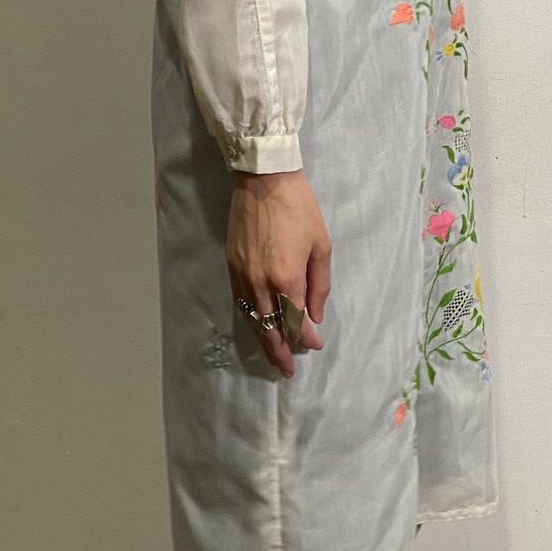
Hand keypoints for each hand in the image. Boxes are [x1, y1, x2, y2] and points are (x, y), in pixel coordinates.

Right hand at [226, 168, 331, 377]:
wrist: (263, 180)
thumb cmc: (299, 208)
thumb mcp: (321, 245)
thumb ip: (320, 284)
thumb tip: (315, 315)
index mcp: (286, 278)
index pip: (294, 320)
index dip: (304, 337)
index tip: (314, 344)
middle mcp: (260, 282)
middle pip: (268, 327)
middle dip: (278, 351)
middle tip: (285, 370)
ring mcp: (241, 274)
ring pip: (251, 317)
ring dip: (261, 338)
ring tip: (271, 354)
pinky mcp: (230, 264)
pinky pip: (239, 300)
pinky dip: (249, 317)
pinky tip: (257, 323)